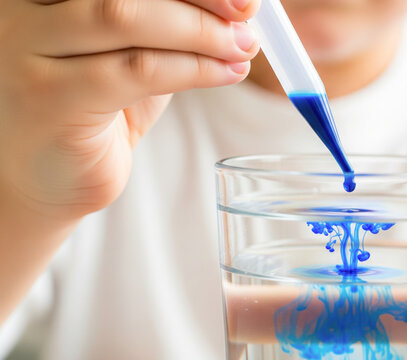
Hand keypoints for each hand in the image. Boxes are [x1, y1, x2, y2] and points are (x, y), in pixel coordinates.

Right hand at [0, 0, 259, 218]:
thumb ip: (166, 26)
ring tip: (241, 48)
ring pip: (126, 19)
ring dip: (200, 33)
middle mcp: (25, 10)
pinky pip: (135, 70)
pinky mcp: (47, 96)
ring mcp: (25, 49)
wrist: (47, 178)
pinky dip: (192, 69)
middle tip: (246, 15)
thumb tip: (237, 9)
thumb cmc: (92, 109)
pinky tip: (224, 73)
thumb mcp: (131, 53)